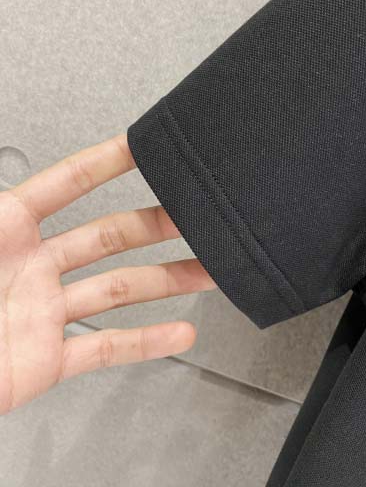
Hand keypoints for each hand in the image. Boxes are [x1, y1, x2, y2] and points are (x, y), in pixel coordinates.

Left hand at [0, 133, 215, 414]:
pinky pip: (106, 348)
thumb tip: (2, 158)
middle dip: (155, 223)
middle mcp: (33, 267)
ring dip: (167, 280)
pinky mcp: (48, 358)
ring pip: (119, 289)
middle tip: (192, 214)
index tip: (143, 147)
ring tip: (206, 269)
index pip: (68, 183)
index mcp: (6, 229)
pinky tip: (179, 331)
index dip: (108, 162)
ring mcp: (45, 312)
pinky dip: (147, 342)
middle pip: (109, 236)